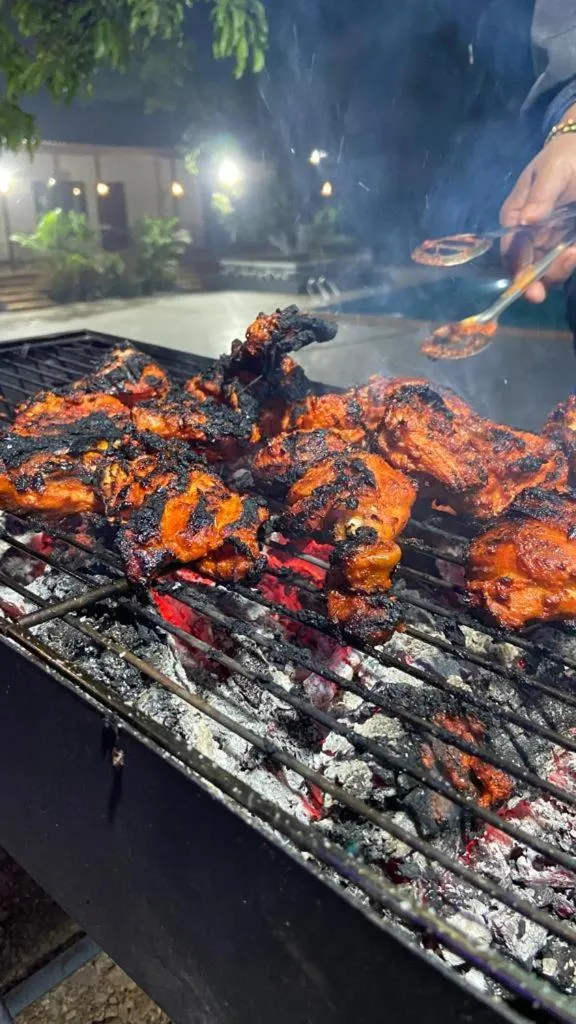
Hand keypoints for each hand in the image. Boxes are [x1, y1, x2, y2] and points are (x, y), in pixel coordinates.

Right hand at [500, 112, 575, 302]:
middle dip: (538, 280)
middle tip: (549, 282)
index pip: (511, 250)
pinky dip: (569, 263)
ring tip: (573, 254)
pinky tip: (575, 252)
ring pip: (546, 269)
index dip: (518, 270)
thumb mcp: (553, 171)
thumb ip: (540, 196)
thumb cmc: (564, 157)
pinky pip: (564, 261)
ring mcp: (547, 241)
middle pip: (526, 267)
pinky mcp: (565, 243)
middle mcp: (528, 235)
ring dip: (558, 271)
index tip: (529, 285)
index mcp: (515, 218)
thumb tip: (526, 221)